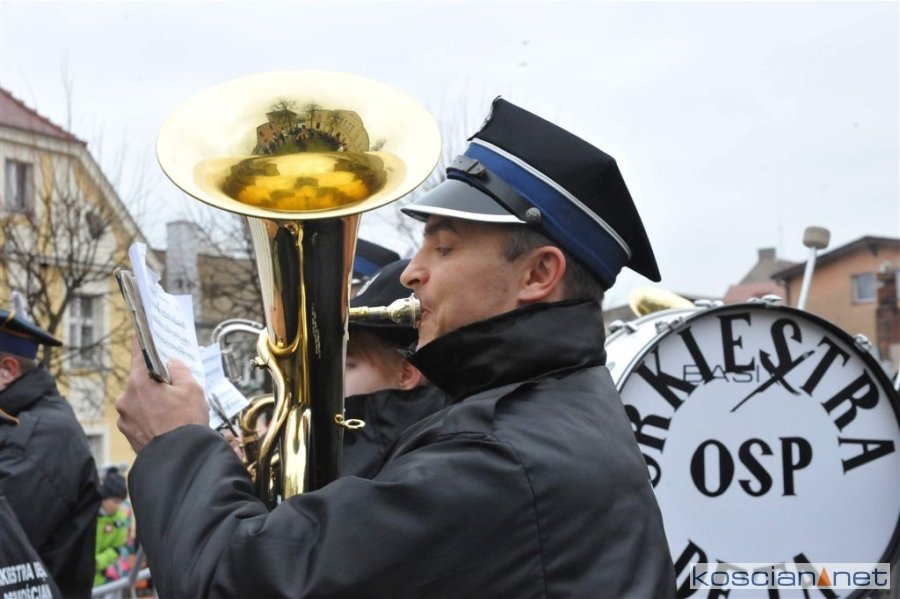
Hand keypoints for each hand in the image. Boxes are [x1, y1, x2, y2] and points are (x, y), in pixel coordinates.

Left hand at [116, 337, 208, 452]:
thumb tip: (172, 364)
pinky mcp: (128, 433)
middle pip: (141, 379)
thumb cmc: (187, 421)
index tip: (141, 332)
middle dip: (155, 381)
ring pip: (140, 400)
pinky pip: (139, 417)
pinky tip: (167, 423)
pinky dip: (150, 417)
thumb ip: (180, 370)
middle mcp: (126, 397)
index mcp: (139, 381)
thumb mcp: (192, 388)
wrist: (180, 459)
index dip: (142, 341)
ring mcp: (124, 417)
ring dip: (153, 401)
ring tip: (174, 411)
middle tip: (175, 387)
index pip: (138, 352)